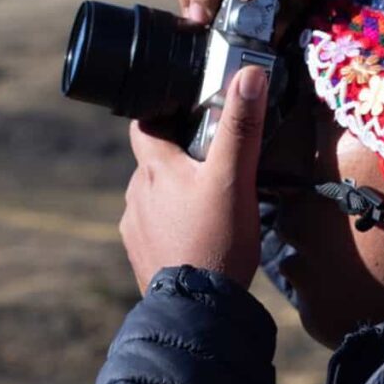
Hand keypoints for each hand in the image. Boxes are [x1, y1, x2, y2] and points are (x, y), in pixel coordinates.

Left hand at [120, 66, 268, 292]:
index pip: (145, 123)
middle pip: (154, 160)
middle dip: (180, 156)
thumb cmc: (215, 241)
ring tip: (210, 201)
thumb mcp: (235, 178)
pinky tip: (197, 233)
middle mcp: (136, 192)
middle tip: (215, 161)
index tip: (186, 110)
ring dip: (176, 192)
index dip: (162, 112)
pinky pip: (154, 227)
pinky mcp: (140, 254)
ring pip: (155, 194)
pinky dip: (172, 224)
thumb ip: (241, 126)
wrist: (196, 309)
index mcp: (155, 167)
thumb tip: (248, 75)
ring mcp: (134, 226)